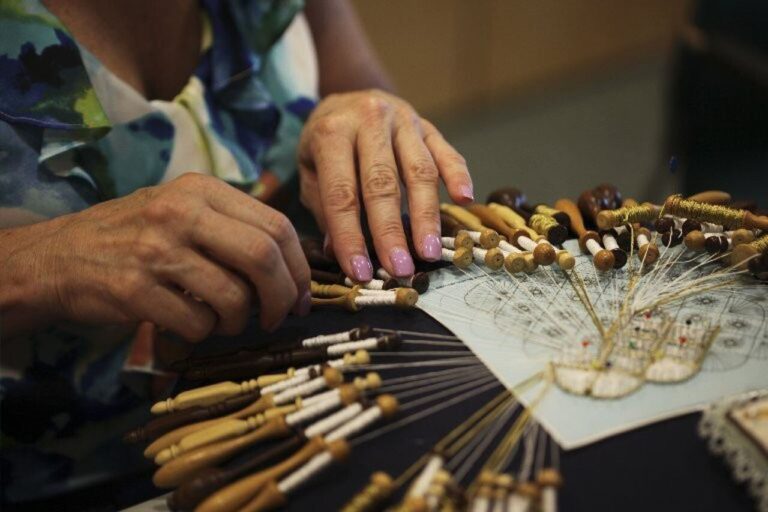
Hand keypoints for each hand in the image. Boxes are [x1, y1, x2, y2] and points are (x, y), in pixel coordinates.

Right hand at [0, 174, 309, 340]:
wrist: (60, 256)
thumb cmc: (136, 236)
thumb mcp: (184, 210)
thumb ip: (234, 226)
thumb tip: (296, 265)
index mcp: (202, 189)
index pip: (277, 226)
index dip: (300, 268)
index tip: (302, 295)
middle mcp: (181, 212)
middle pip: (263, 257)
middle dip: (284, 297)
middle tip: (279, 317)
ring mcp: (156, 249)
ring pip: (234, 296)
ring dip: (240, 321)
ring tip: (227, 321)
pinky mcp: (134, 289)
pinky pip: (197, 323)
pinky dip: (205, 333)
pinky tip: (192, 324)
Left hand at [298, 89, 472, 280]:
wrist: (348, 98)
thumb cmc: (326, 144)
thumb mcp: (310, 171)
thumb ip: (324, 208)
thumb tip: (336, 251)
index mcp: (332, 132)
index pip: (342, 193)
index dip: (350, 236)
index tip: (360, 272)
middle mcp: (370, 120)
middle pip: (383, 183)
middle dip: (391, 232)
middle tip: (400, 269)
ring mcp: (404, 121)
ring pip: (419, 170)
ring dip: (426, 215)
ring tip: (430, 251)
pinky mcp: (428, 126)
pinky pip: (447, 151)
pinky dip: (458, 175)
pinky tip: (464, 200)